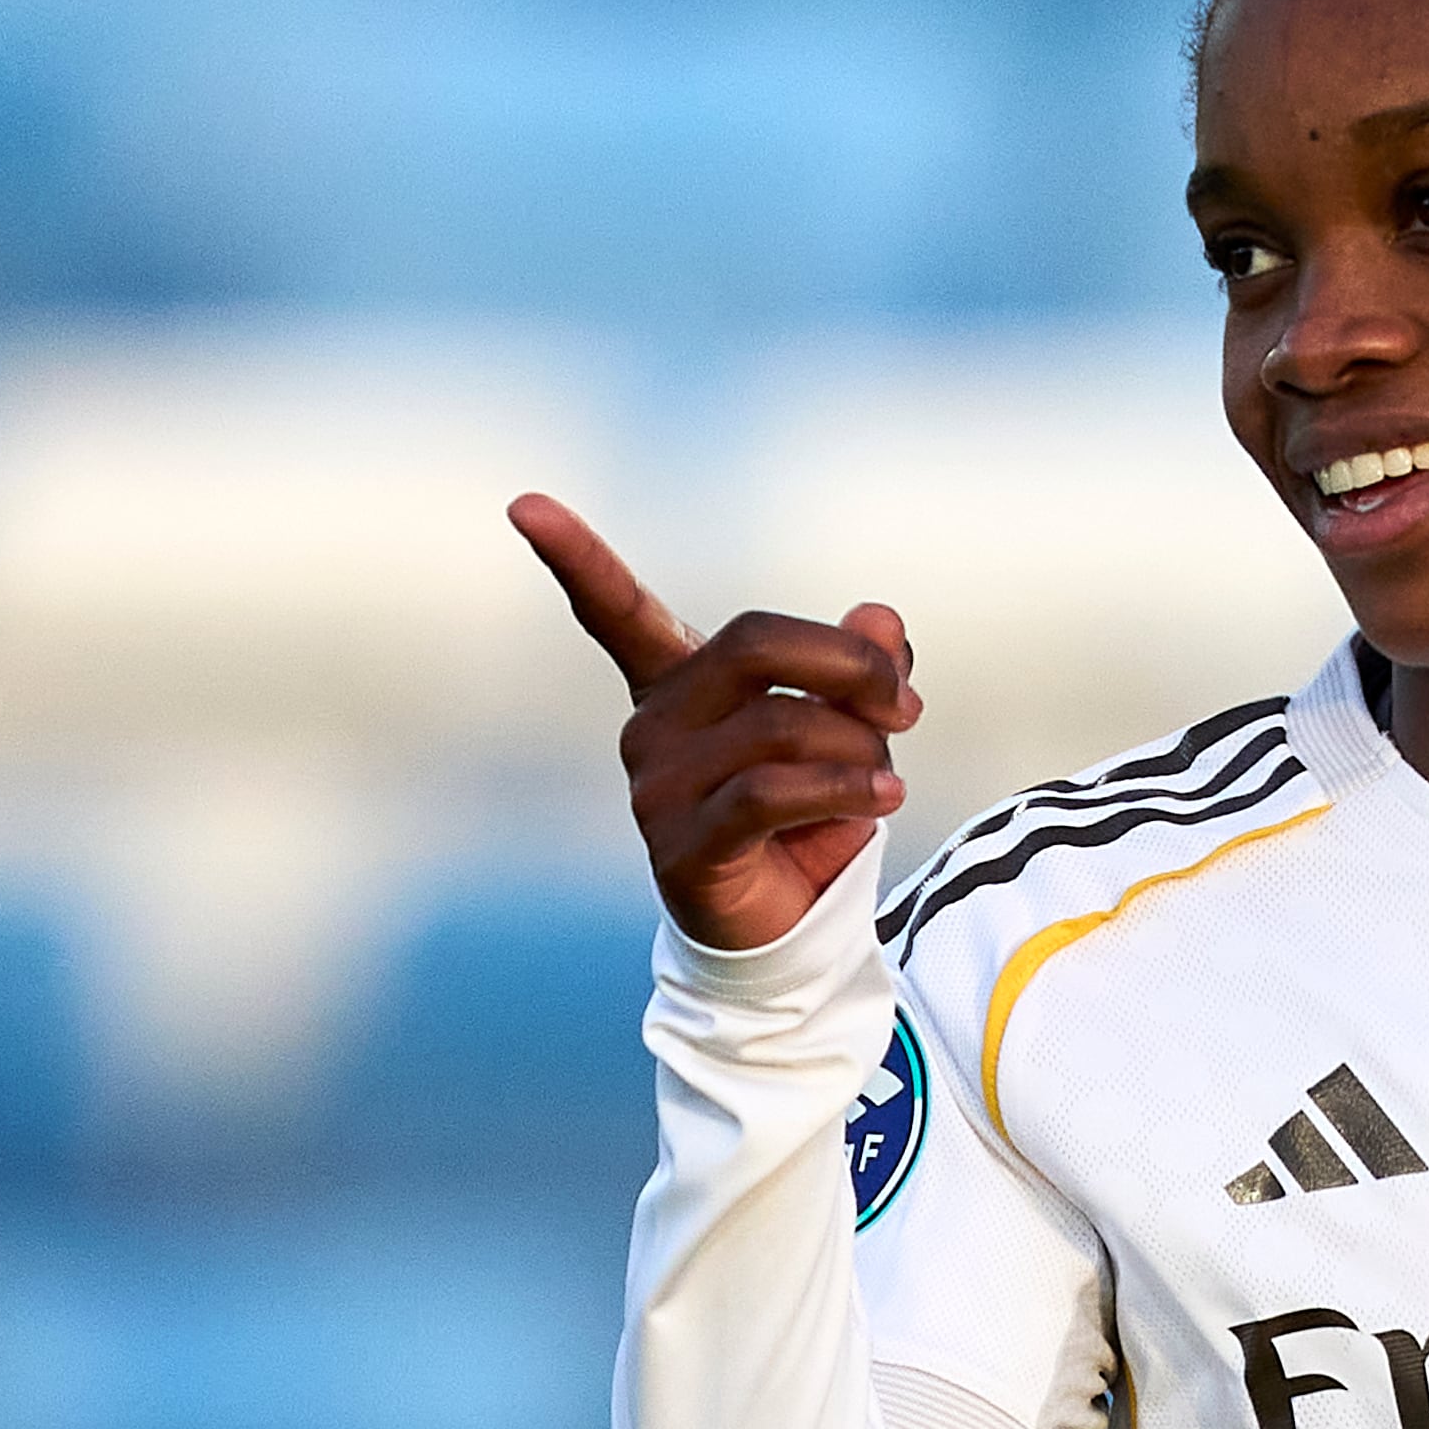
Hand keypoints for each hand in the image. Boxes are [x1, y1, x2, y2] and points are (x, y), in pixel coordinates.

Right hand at [509, 494, 921, 951]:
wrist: (792, 925)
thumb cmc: (810, 810)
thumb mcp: (850, 728)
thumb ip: (860, 669)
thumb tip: (880, 619)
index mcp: (680, 684)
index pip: (621, 612)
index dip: (577, 558)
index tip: (522, 503)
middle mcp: (653, 726)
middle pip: (751, 644)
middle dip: (848, 665)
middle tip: (905, 706)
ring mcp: (658, 788)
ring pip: (781, 725)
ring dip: (860, 750)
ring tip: (885, 784)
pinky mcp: (684, 846)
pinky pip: (771, 792)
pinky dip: (844, 789)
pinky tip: (884, 801)